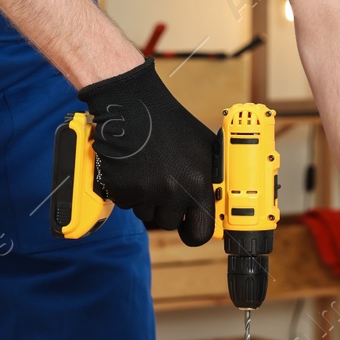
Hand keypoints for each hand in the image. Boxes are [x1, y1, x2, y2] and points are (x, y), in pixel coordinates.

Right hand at [75, 58, 216, 245]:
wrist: (135, 107)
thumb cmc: (171, 125)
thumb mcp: (203, 148)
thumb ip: (211, 178)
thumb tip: (218, 202)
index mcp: (199, 182)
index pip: (201, 232)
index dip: (194, 232)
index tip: (189, 228)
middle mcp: (174, 191)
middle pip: (169, 223)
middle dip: (166, 209)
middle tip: (164, 184)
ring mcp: (146, 191)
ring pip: (145, 214)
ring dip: (146, 199)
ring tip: (149, 169)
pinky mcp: (122, 189)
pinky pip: (126, 203)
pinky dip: (127, 190)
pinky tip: (133, 167)